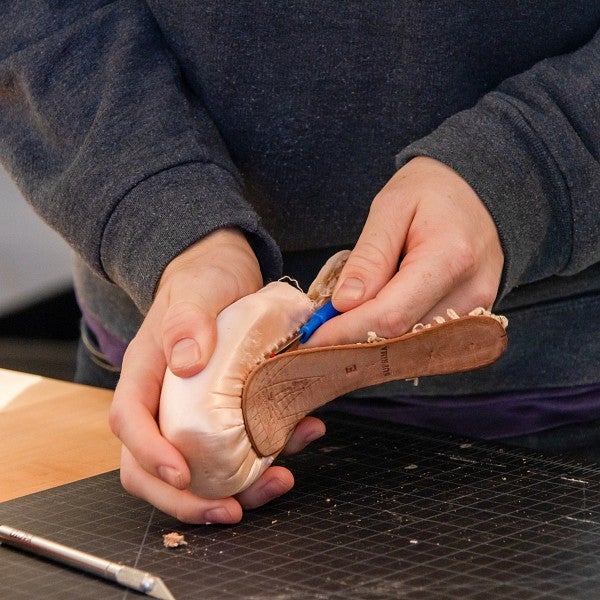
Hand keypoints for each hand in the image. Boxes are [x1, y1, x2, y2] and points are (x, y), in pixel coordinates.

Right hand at [109, 227, 324, 522]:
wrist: (227, 272)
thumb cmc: (204, 278)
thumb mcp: (196, 290)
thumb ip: (186, 320)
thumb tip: (185, 362)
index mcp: (146, 373)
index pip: (129, 422)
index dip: (149, 456)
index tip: (182, 474)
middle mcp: (165, 400)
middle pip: (155, 466)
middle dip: (187, 501)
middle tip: (231, 511)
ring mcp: (197, 411)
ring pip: (202, 468)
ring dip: (239, 488)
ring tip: (281, 482)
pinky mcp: (230, 412)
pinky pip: (242, 446)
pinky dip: (272, 455)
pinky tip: (305, 435)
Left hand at [308, 157, 503, 345]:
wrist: (481, 189)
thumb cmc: (433, 190)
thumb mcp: (391, 207)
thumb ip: (369, 257)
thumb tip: (344, 304)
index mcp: (449, 259)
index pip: (390, 315)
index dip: (346, 332)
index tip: (311, 337)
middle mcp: (470, 293)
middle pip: (401, 338)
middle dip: (353, 341)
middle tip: (317, 334)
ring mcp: (477, 310)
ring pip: (412, 347)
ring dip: (371, 342)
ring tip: (339, 326)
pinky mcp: (473, 319)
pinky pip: (425, 341)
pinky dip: (392, 338)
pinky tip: (368, 325)